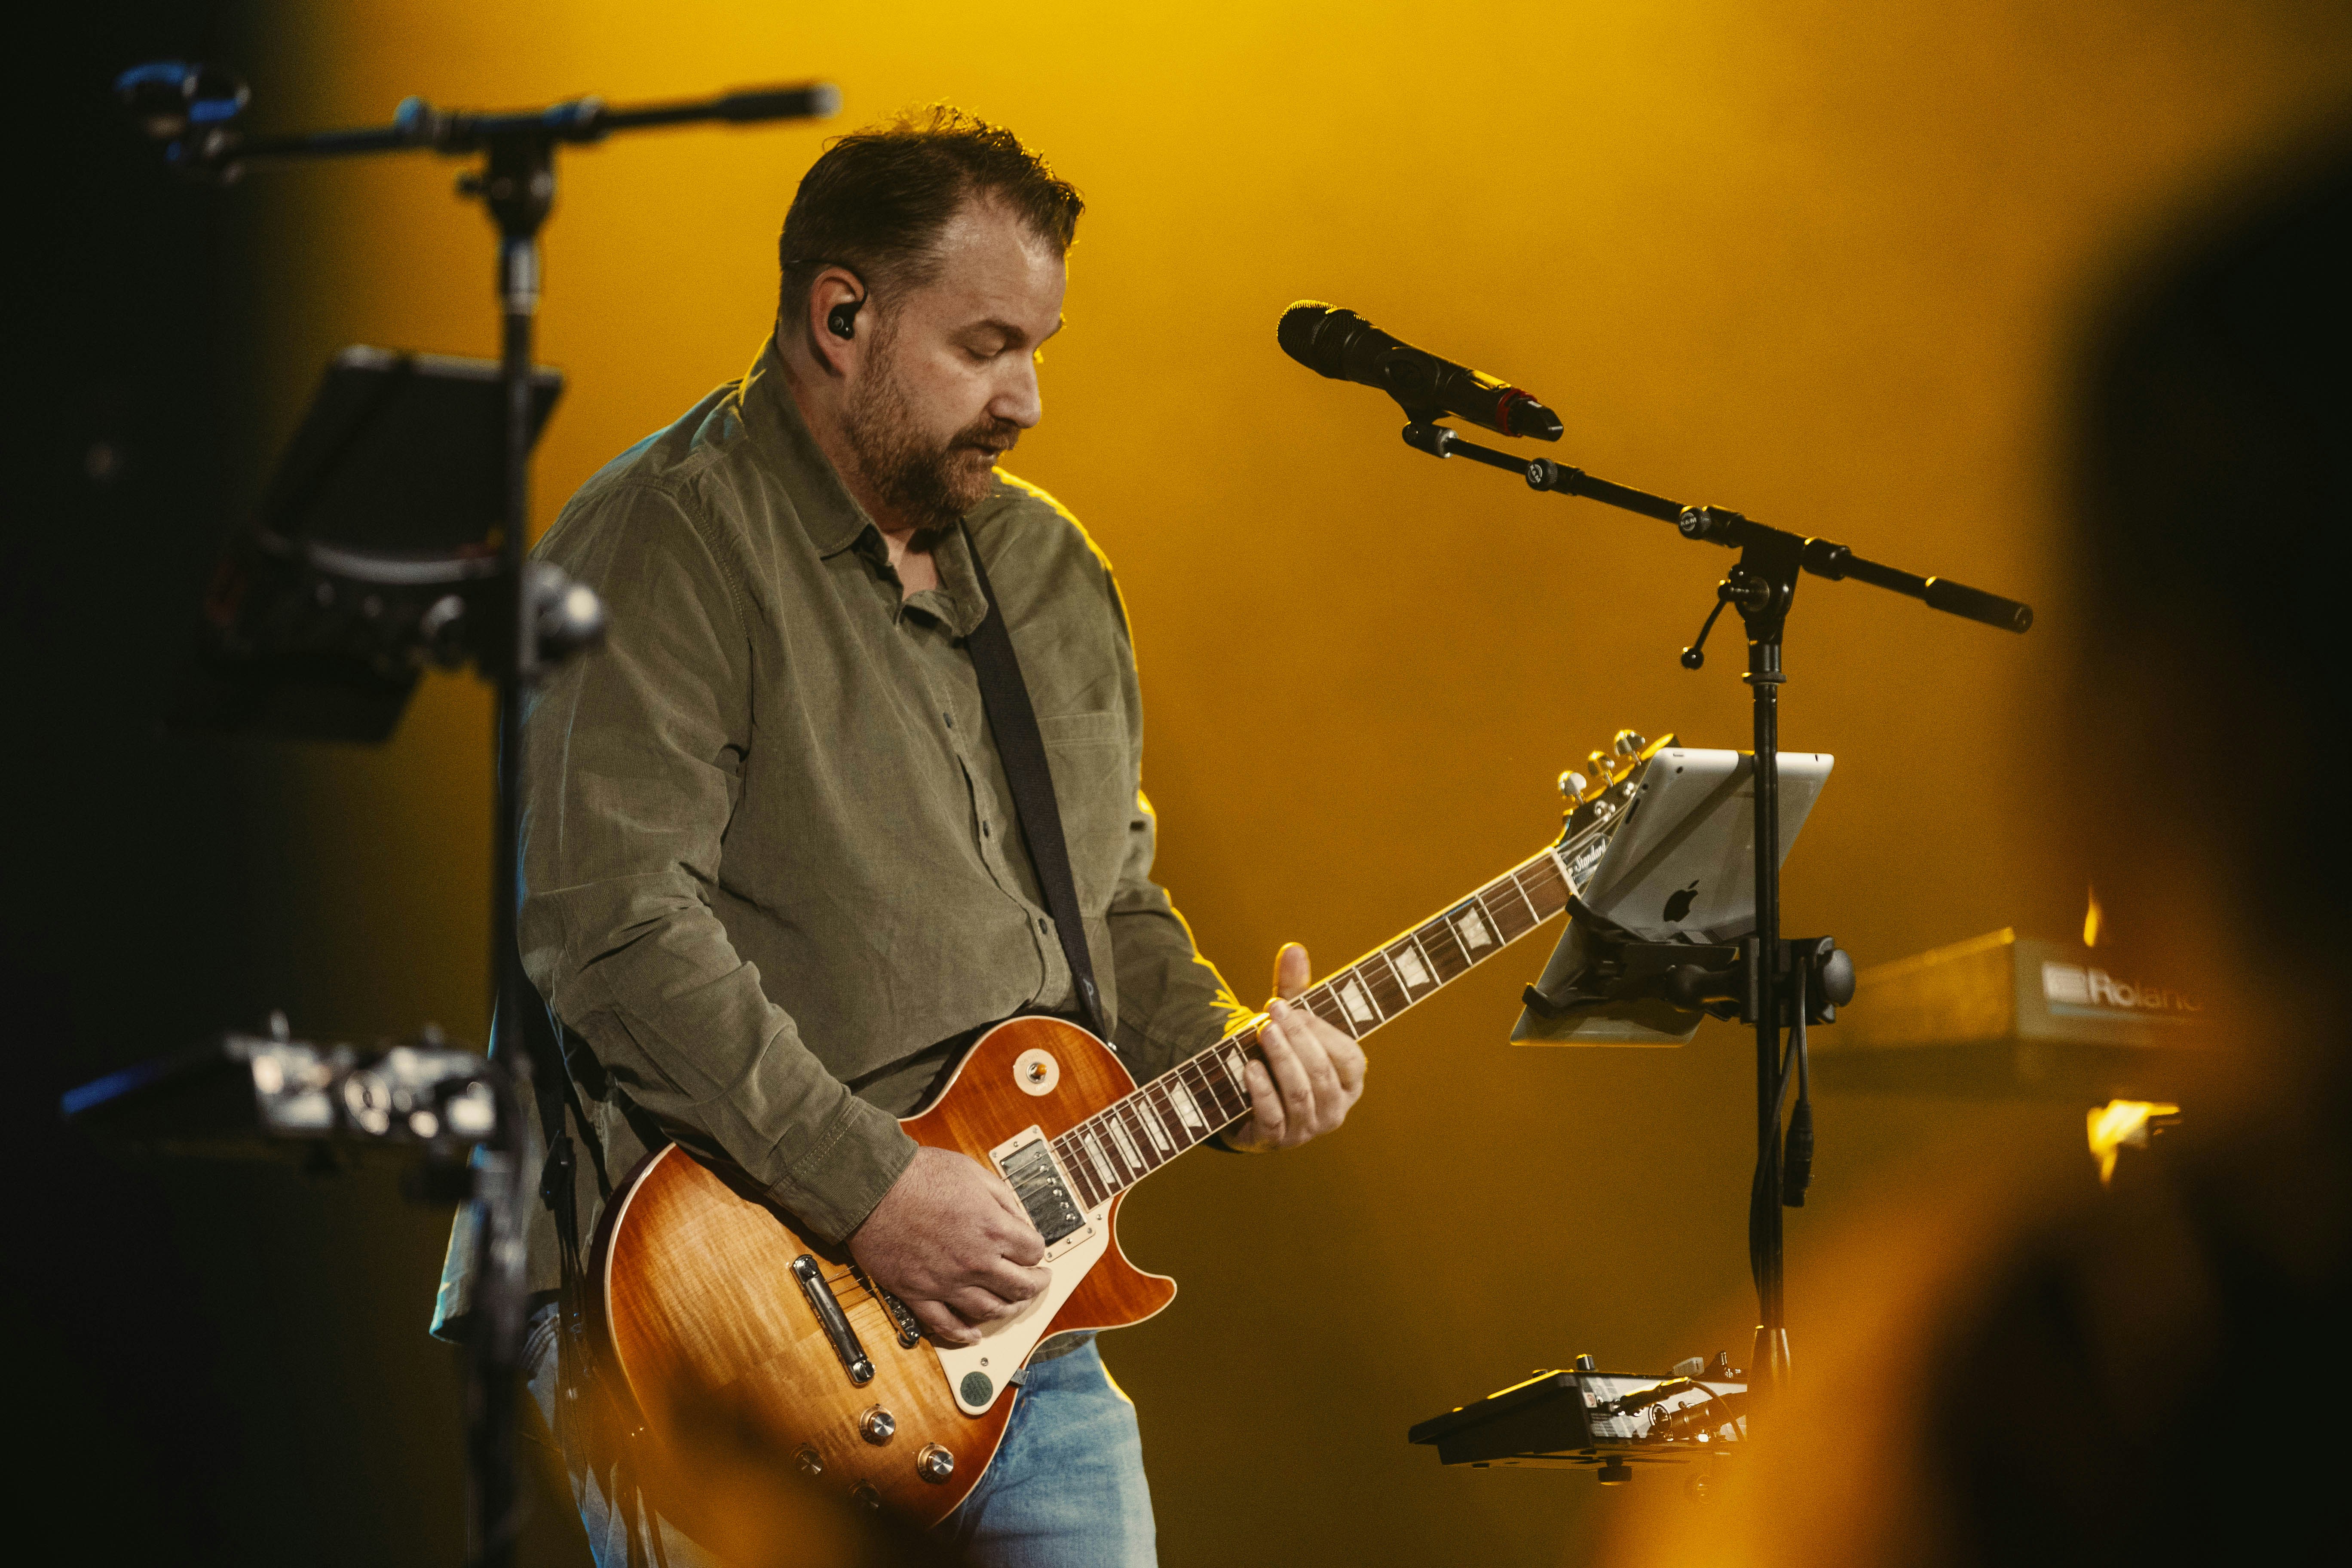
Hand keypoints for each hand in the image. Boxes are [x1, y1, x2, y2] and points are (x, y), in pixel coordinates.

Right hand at [848, 1145, 1048, 1345]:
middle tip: (1039, 1280)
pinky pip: (945, 1324)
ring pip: (990, 1310)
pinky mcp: (918, 1293)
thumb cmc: (918, 1174)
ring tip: (1014, 1304)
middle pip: (1020, 1286)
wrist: (871, 1187)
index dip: (1036, 1250)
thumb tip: (1017, 1219)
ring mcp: (947, 1282)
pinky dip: (964, 1333)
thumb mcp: (973, 1172)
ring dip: (1008, 1309)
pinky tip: (974, 1334)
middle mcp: (975, 1261)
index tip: (1033, 1248)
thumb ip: (1001, 1199)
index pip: (1033, 1251)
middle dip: (1036, 1284)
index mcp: (992, 1228)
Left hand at [1222, 943, 1368, 1153]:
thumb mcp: (1290, 1024)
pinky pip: (1273, 1118)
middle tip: (1272, 1012)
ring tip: (1261, 1032)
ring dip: (1281, 1061)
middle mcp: (1334, 1110)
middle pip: (1322, 1073)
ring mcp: (1306, 1129)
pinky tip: (1248, 1068)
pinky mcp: (1274, 1139)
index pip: (1350, 1058)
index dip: (1322, 1032)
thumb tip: (1293, 948)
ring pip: (1300, 1095)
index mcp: (1349, 1082)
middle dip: (1297, 1040)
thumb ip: (1294, 989)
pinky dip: (1261, 1093)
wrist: (1246, 1099)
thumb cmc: (1279, 1056)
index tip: (1294, 1007)